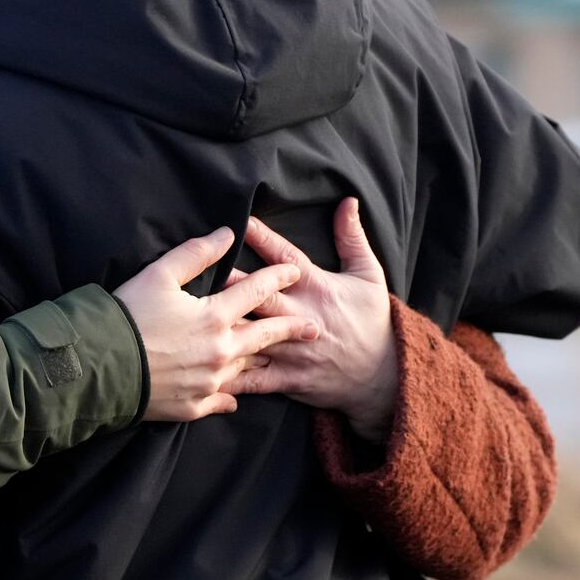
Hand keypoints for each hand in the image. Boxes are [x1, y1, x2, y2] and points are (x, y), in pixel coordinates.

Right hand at [115, 227, 319, 421]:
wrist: (100, 366)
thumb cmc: (128, 315)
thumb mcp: (159, 275)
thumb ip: (196, 254)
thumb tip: (227, 234)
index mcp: (215, 316)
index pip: (256, 292)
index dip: (278, 278)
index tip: (295, 272)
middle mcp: (221, 352)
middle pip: (265, 337)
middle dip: (291, 329)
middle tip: (314, 328)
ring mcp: (209, 382)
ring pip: (246, 370)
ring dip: (260, 361)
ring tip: (275, 358)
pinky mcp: (193, 406)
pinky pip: (222, 401)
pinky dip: (230, 397)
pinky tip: (234, 398)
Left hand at [222, 199, 397, 441]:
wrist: (385, 375)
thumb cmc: (373, 320)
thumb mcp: (369, 275)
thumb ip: (352, 238)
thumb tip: (347, 201)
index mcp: (318, 288)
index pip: (286, 258)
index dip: (263, 238)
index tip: (240, 223)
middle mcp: (302, 316)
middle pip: (261, 297)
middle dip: (233, 284)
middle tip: (206, 271)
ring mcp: (293, 349)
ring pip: (252, 336)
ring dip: (224, 328)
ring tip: (194, 321)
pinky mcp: (289, 378)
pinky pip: (255, 378)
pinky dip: (231, 375)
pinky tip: (204, 372)